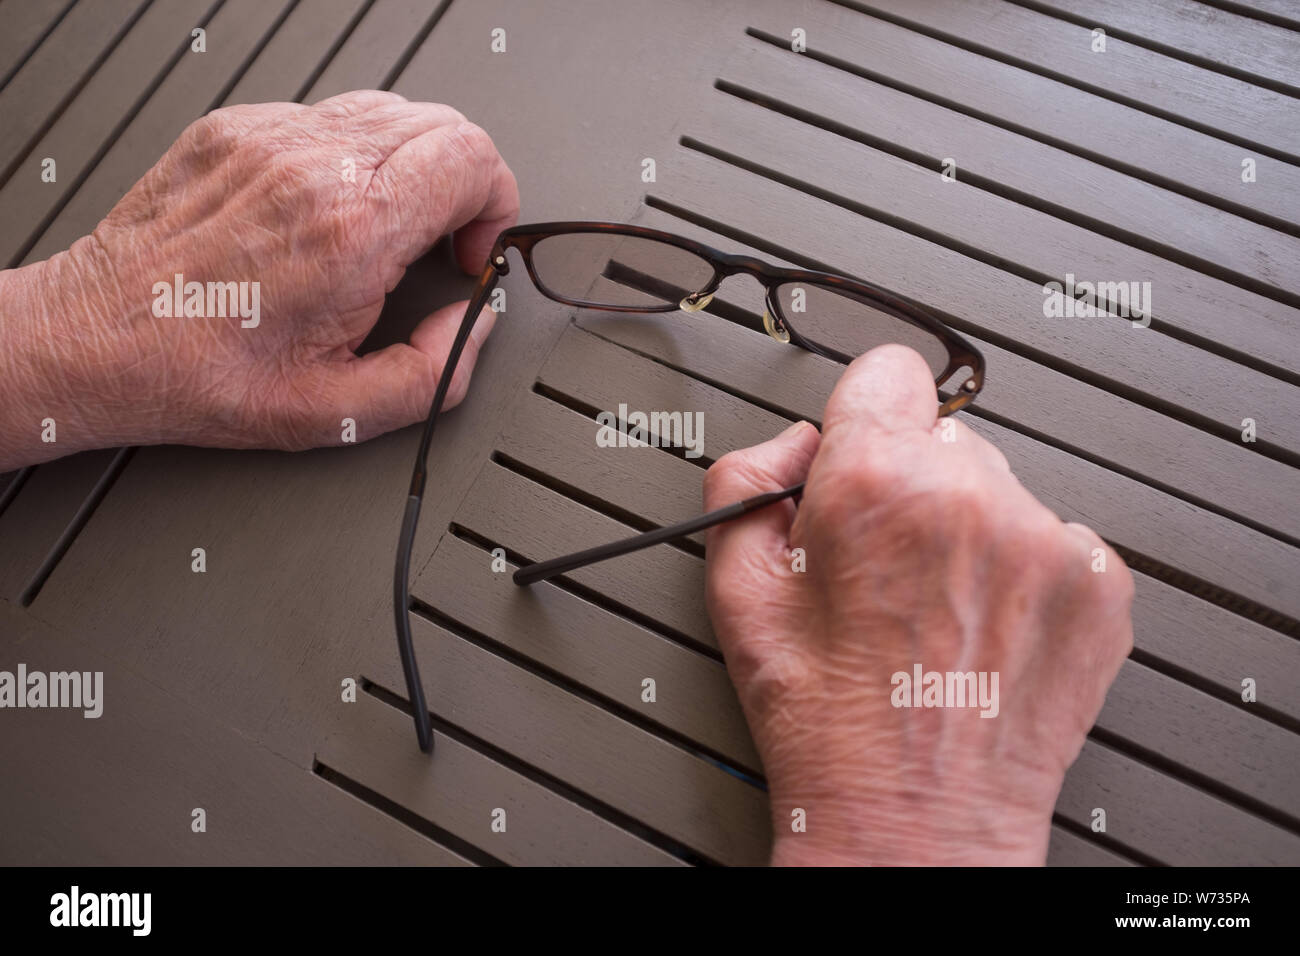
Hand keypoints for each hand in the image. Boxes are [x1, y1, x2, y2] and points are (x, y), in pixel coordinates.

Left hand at [0, 91, 517, 468]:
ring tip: (388, 224)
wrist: (99, 340)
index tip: (471, 250)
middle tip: (441, 240)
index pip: (472, 159)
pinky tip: (330, 208)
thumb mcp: (338, 413)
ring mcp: (269, 139)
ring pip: (390, 109)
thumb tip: (471, 326)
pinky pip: (329, 115)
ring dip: (413, 164)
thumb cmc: (202, 374)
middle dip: (465, 182)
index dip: (496, 204)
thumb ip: (435, 375)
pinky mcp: (235, 129)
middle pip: (443, 124)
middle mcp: (314, 169)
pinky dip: (353, 155)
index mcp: (352, 233)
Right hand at [703, 345, 1134, 865]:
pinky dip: (1019, 571)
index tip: (858, 455)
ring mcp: (1048, 540)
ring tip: (932, 609)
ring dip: (966, 527)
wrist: (916, 819)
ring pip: (999, 486)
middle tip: (882, 565)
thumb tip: (796, 442)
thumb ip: (748, 476)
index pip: (888, 370)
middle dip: (909, 482)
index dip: (861, 416)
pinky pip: (1051, 538)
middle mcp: (974, 497)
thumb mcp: (735, 590)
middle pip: (942, 435)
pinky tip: (980, 628)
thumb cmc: (829, 721)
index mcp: (879, 484)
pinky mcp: (1100, 585)